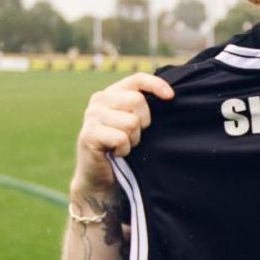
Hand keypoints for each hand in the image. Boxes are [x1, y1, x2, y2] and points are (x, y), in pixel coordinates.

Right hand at [70, 72, 174, 203]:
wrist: (99, 180)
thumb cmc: (119, 150)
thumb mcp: (133, 124)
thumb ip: (141, 108)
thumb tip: (170, 96)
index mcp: (110, 94)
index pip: (136, 79)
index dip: (156, 85)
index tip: (171, 96)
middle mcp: (98, 100)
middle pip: (137, 101)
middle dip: (143, 123)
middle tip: (133, 137)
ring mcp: (91, 116)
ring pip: (131, 122)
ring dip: (132, 140)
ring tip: (123, 146)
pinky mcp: (89, 134)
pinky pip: (121, 138)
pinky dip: (124, 150)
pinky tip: (115, 154)